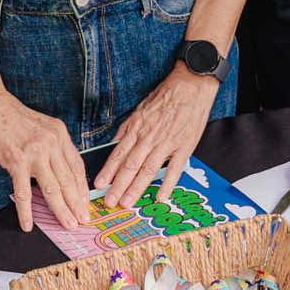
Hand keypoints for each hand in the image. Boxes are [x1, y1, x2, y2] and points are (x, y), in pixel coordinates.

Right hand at [0, 91, 89, 233]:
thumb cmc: (12, 116)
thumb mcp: (42, 126)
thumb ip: (52, 146)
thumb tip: (58, 172)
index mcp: (60, 133)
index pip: (77, 166)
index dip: (83, 187)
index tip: (86, 202)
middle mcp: (51, 142)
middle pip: (68, 180)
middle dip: (77, 203)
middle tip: (84, 220)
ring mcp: (35, 152)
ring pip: (52, 188)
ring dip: (61, 210)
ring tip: (68, 224)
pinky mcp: (16, 161)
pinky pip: (23, 192)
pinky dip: (25, 212)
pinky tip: (28, 224)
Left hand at [94, 67, 216, 205]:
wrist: (190, 87)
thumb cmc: (165, 98)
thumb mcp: (139, 111)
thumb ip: (126, 130)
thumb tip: (113, 145)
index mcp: (137, 128)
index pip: (118, 154)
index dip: (108, 171)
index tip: (99, 185)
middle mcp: (149, 137)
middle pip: (130, 165)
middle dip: (118, 186)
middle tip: (109, 202)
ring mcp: (167, 143)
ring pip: (148, 169)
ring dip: (136, 188)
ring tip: (127, 202)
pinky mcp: (184, 147)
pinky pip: (174, 169)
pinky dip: (167, 184)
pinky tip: (160, 196)